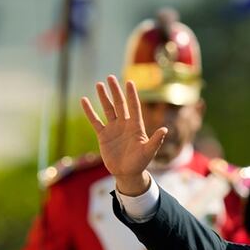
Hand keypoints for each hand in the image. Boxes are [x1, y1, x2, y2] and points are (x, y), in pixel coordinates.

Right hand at [80, 75, 167, 195]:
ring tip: (99, 84)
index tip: (129, 82)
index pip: (134, 107)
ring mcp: (113, 129)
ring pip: (108, 109)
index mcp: (136, 126)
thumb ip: (156, 140)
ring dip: (103, 97)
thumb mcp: (149, 151)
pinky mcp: (103, 135)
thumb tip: (165, 129)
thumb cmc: (140, 162)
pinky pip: (95, 121)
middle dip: (115, 91)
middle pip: (120, 104)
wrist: (127, 173)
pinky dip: (89, 111)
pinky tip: (84, 100)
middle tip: (110, 77)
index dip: (131, 95)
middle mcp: (124, 124)